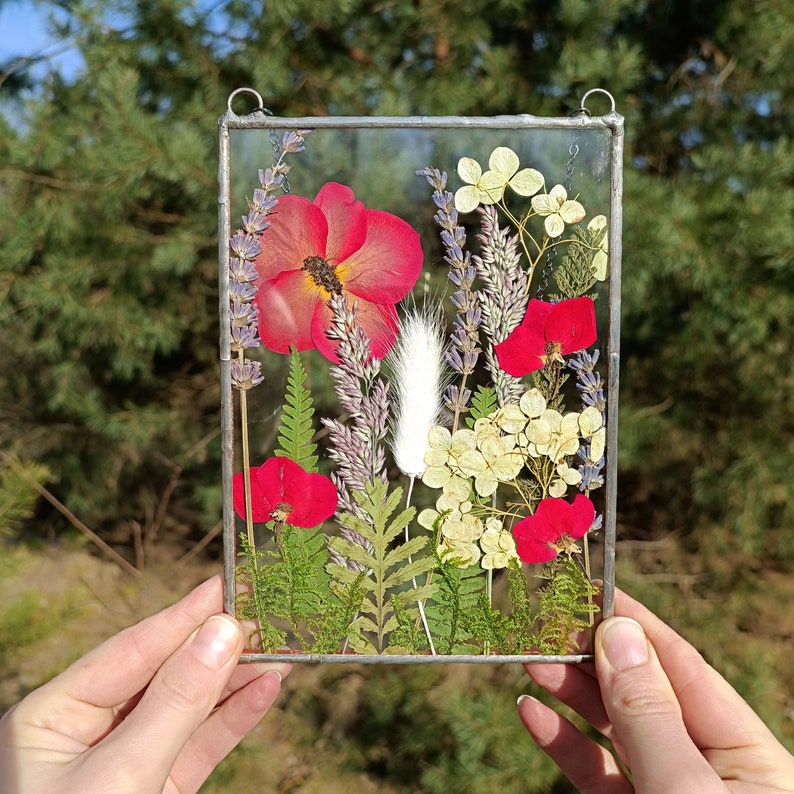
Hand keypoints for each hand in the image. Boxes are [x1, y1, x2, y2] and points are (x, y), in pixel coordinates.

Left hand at [0, 575, 289, 793]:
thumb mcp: (120, 775)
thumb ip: (174, 704)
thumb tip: (224, 632)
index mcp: (52, 716)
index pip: (131, 650)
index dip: (183, 616)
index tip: (229, 584)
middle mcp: (88, 731)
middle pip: (164, 674)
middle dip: (217, 646)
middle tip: (269, 612)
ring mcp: (125, 761)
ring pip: (188, 707)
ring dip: (234, 680)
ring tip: (281, 649)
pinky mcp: (155, 789)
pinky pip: (199, 746)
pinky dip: (233, 720)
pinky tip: (266, 691)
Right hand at [518, 588, 793, 791]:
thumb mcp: (684, 787)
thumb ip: (648, 712)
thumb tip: (619, 630)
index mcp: (751, 757)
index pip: (685, 669)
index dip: (636, 624)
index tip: (590, 589)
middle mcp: (711, 769)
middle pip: (644, 694)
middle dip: (593, 658)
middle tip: (548, 623)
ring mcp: (669, 791)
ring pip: (616, 731)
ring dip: (571, 695)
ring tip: (532, 661)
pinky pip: (597, 772)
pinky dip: (564, 743)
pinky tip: (532, 714)